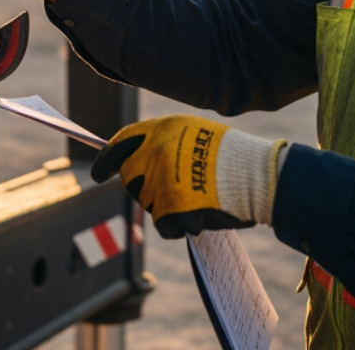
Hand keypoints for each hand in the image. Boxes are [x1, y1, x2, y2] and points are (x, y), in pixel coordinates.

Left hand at [91, 115, 286, 238]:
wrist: (257, 177)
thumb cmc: (232, 156)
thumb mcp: (195, 133)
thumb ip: (164, 141)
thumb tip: (137, 158)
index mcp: (162, 129)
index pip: (121, 144)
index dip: (106, 160)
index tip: (97, 173)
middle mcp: (156, 153)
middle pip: (130, 179)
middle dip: (143, 188)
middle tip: (170, 191)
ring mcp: (162, 181)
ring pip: (148, 203)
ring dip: (166, 206)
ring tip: (195, 196)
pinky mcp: (171, 209)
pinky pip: (164, 225)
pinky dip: (177, 225)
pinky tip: (197, 214)